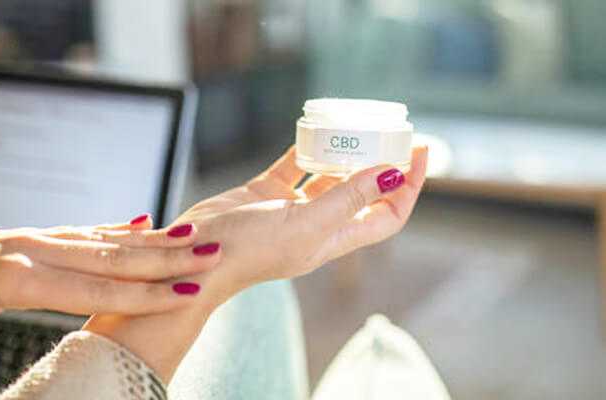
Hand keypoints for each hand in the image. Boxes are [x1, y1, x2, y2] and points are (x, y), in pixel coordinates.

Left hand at [0, 219, 220, 351]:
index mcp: (15, 274)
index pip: (96, 286)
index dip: (148, 291)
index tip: (191, 291)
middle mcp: (32, 248)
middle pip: (113, 253)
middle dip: (168, 256)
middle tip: (214, 251)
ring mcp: (32, 238)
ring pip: (105, 237)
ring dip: (153, 239)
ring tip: (193, 234)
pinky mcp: (29, 237)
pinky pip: (84, 230)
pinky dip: (118, 228)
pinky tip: (140, 224)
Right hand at [176, 145, 427, 302]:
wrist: (196, 255)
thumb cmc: (250, 250)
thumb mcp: (306, 223)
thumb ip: (348, 198)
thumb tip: (391, 174)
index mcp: (333, 239)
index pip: (386, 216)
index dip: (408, 188)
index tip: (419, 154)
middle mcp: (317, 225)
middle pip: (363, 194)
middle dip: (382, 166)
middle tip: (392, 133)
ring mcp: (292, 210)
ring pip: (329, 178)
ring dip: (345, 155)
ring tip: (357, 128)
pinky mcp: (266, 195)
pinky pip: (294, 168)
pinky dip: (305, 149)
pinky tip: (312, 131)